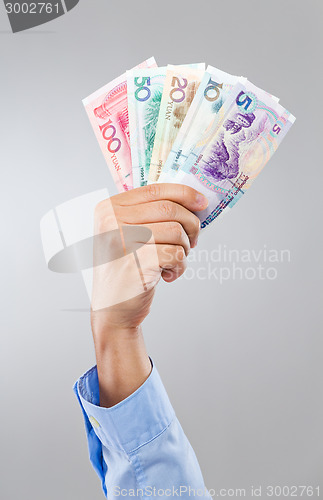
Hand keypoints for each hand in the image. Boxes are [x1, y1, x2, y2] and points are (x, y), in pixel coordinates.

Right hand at [90, 183, 207, 405]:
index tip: (202, 202)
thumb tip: (192, 200)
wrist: (112, 309)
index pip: (154, 189)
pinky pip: (176, 254)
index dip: (184, 193)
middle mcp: (111, 221)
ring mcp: (122, 241)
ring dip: (184, 249)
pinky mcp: (137, 263)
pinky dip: (180, 266)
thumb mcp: (126, 235)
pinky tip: (168, 275)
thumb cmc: (125, 269)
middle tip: (193, 241)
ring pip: (176, 231)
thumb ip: (148, 214)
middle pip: (170, 209)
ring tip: (174, 262)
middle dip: (191, 225)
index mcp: (108, 208)